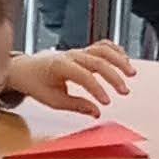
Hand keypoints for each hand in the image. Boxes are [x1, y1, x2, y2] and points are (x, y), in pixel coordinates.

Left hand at [6, 43, 132, 112]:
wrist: (26, 69)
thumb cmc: (37, 84)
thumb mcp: (53, 100)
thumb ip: (76, 105)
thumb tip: (96, 113)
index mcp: (60, 66)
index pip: (84, 76)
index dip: (97, 89)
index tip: (107, 102)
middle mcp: (71, 55)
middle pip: (98, 61)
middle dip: (113, 76)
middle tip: (124, 91)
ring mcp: (79, 51)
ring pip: (103, 50)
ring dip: (119, 60)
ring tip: (132, 73)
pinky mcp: (84, 51)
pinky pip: (102, 46)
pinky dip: (115, 51)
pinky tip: (125, 60)